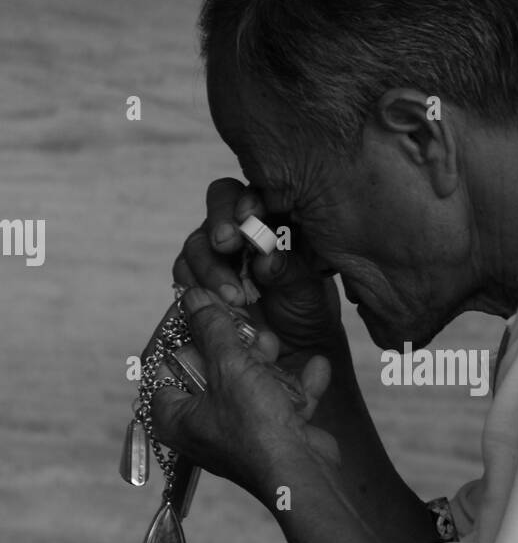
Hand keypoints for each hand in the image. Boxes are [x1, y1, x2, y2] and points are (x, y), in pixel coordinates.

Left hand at [151, 288, 338, 503]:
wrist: (302, 475)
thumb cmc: (254, 427)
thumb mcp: (229, 366)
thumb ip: (211, 327)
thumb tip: (191, 295)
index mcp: (174, 415)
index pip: (164, 364)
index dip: (182, 334)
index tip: (203, 310)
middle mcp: (201, 425)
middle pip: (210, 369)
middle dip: (235, 347)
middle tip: (246, 332)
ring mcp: (238, 430)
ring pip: (248, 380)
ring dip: (268, 363)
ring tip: (275, 350)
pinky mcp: (271, 434)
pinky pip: (280, 400)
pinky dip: (298, 387)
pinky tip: (316, 367)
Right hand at [172, 177, 346, 369]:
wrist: (295, 348)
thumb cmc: (307, 311)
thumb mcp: (308, 291)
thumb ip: (289, 271)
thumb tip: (265, 259)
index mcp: (274, 219)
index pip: (252, 194)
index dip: (246, 203)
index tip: (249, 219)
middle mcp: (241, 229)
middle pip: (218, 204)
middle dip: (220, 223)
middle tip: (226, 244)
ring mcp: (217, 254)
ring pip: (198, 243)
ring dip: (210, 267)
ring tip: (235, 297)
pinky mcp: (198, 281)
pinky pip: (185, 276)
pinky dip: (195, 288)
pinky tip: (215, 305)